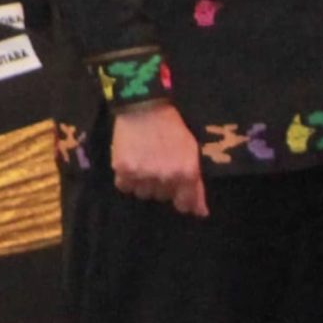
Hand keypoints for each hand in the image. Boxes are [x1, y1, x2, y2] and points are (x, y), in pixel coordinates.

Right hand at [111, 101, 208, 216]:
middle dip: (162, 185)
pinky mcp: (123, 169)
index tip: (177, 193)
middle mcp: (166, 177)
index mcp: (186, 173)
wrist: (144, 108)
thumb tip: (200, 214)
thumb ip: (196, 185)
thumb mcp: (191, 153)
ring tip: (143, 162)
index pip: (185, 203)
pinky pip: (124, 186)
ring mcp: (143, 174)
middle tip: (158, 165)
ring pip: (142, 193)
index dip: (181, 199)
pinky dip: (127, 179)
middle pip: (162, 197)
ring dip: (143, 183)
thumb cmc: (172, 129)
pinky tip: (131, 163)